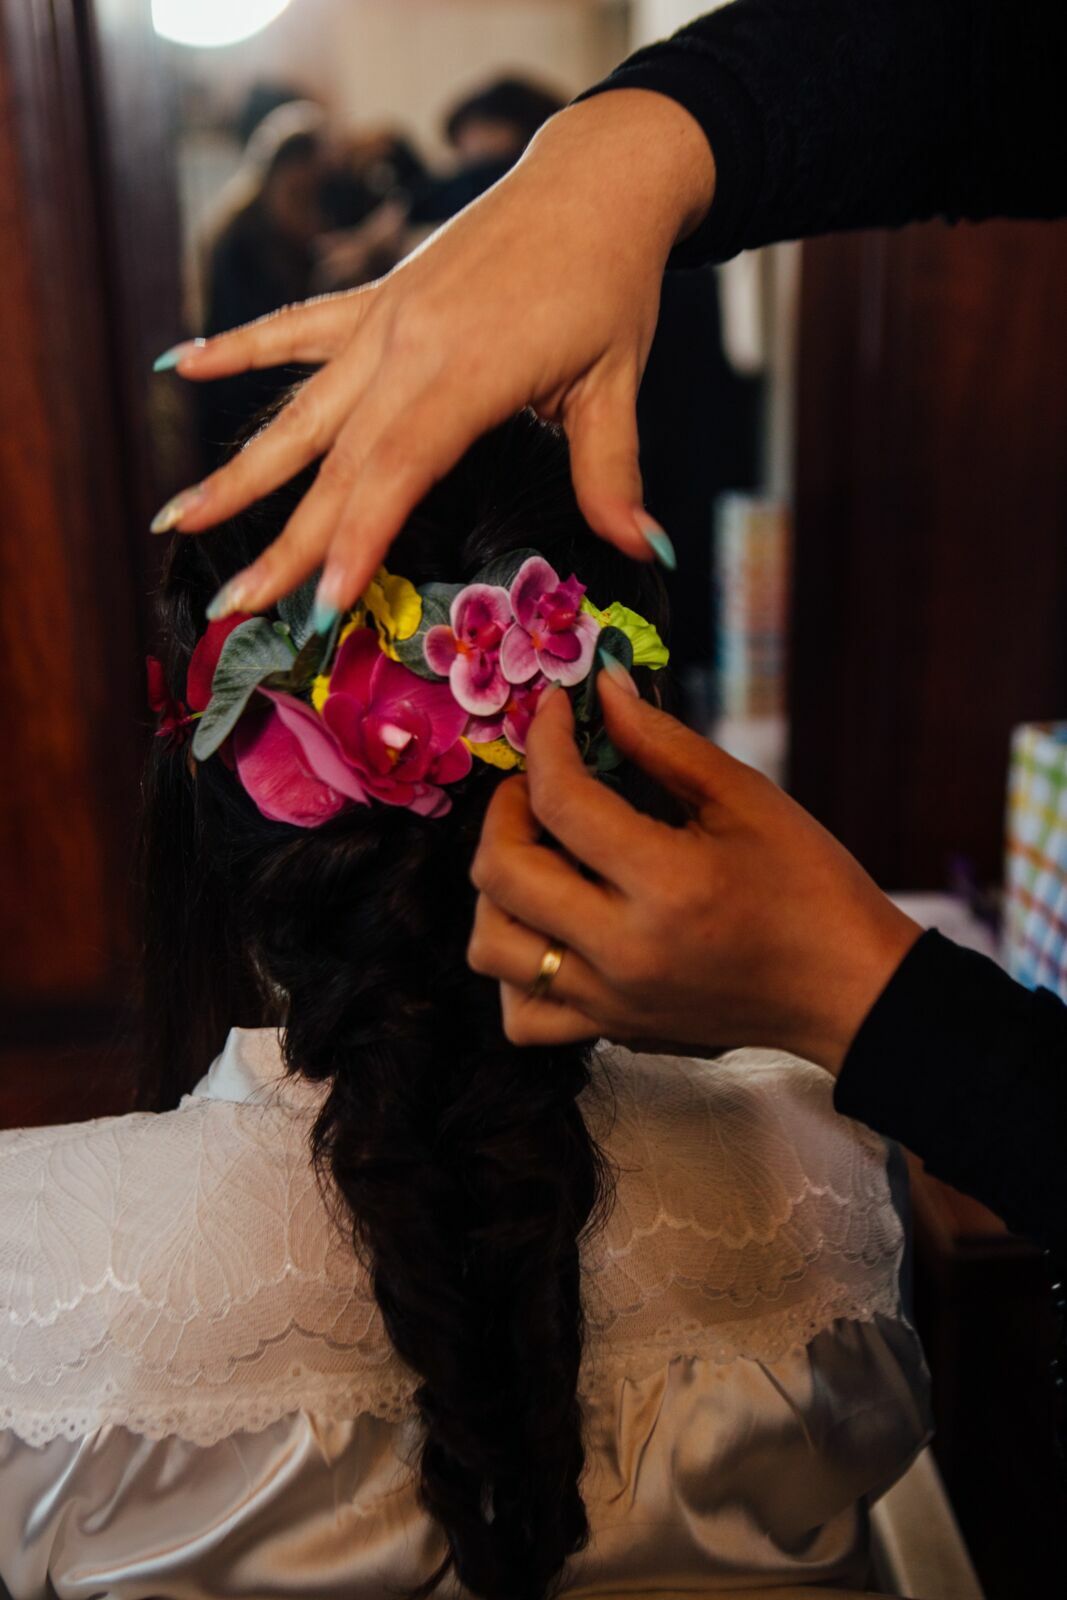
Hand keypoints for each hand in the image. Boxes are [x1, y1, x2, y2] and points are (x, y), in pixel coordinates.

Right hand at [151, 90, 714, 624]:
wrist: (593, 180)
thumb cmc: (609, 283)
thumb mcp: (617, 383)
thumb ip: (614, 474)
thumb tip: (648, 551)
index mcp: (467, 373)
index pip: (395, 472)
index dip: (355, 540)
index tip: (320, 603)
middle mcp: (408, 347)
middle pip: (335, 461)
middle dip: (283, 539)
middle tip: (233, 603)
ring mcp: (383, 320)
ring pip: (299, 409)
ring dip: (238, 469)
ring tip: (176, 516)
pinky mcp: (376, 296)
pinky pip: (296, 327)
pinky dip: (241, 348)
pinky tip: (183, 363)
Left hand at [468, 672, 921, 1073]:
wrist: (846, 988)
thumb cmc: (809, 885)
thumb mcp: (746, 797)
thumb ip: (661, 742)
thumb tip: (599, 690)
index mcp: (668, 883)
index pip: (561, 801)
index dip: (546, 741)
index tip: (555, 711)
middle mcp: (624, 951)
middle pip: (502, 873)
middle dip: (506, 809)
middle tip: (541, 784)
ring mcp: (611, 1000)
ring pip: (491, 947)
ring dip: (497, 889)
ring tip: (540, 857)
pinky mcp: (611, 1029)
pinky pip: (521, 1012)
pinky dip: (515, 967)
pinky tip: (548, 928)